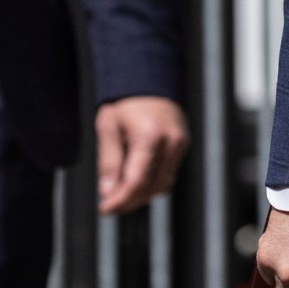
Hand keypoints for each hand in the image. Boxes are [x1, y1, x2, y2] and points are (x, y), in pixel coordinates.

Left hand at [95, 96, 188, 213]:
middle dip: (129, 201)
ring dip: (141, 195)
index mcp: (149, 135)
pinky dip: (152, 183)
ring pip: (162, 185)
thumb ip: (109, 161)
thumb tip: (109, 191)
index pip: (136, 181)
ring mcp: (180, 144)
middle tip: (110, 204)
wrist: (148, 79)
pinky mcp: (182, 145)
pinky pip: (169, 175)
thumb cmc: (126, 100)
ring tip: (121, 194)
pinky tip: (136, 182)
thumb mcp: (108, 127)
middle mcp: (170, 141)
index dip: (120, 200)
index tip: (106, 208)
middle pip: (151, 187)